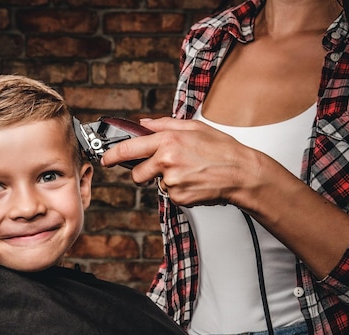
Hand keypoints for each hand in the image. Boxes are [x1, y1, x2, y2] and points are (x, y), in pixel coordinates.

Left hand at [101, 117, 260, 207]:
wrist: (242, 173)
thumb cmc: (222, 149)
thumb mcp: (193, 127)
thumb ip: (164, 124)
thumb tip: (142, 124)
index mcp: (168, 141)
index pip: (129, 149)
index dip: (113, 155)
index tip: (106, 159)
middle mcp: (167, 161)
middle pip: (137, 174)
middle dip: (145, 172)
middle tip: (165, 167)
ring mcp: (172, 181)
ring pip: (157, 184)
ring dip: (167, 180)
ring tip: (189, 171)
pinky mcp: (179, 197)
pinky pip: (170, 194)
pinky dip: (180, 190)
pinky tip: (194, 181)